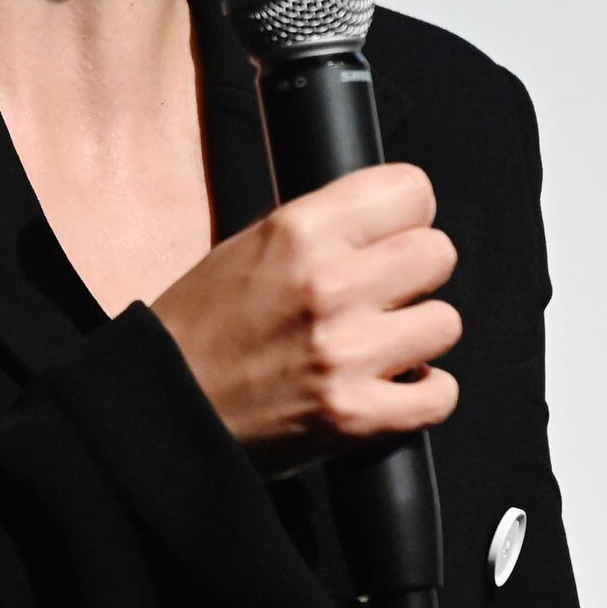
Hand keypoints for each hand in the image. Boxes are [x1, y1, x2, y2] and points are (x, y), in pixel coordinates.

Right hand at [150, 163, 460, 472]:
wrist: (161, 409)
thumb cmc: (199, 329)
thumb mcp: (250, 246)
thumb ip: (322, 228)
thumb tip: (389, 220)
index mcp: (299, 231)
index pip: (412, 192)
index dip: (407, 215)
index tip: (396, 234)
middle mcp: (328, 285)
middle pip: (439, 254)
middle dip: (417, 275)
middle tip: (385, 294)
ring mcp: (346, 353)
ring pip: (445, 323)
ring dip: (418, 336)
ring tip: (379, 344)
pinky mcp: (355, 415)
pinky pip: (439, 395)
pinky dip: (423, 395)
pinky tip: (392, 386)